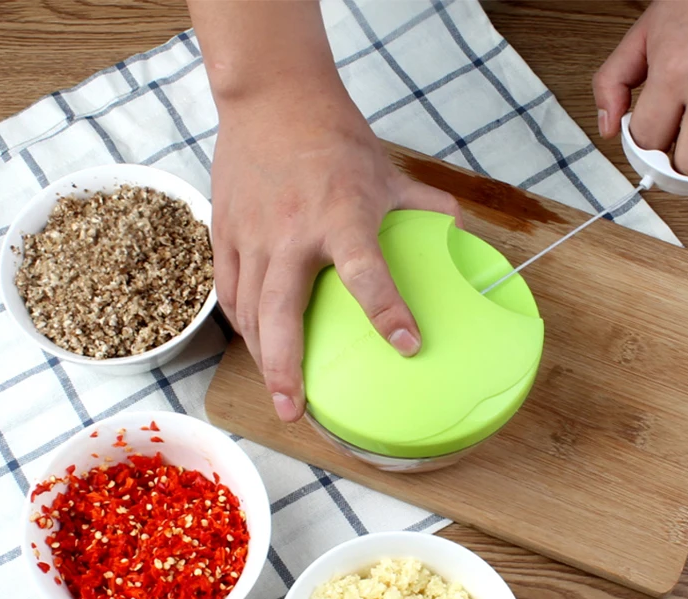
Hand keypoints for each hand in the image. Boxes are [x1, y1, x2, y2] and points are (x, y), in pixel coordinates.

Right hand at [211, 82, 461, 421]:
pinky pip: (228, 290)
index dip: (386, 311)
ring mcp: (252, 235)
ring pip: (247, 310)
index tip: (408, 345)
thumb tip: (461, 232)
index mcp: (341, 215)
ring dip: (261, 357)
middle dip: (284, 369)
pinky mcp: (225, 232)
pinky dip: (242, 323)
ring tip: (278, 393)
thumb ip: (426, 205)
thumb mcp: (387, 171)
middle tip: (295, 410)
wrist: (271, 98)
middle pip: (281, 312)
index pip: (365, 272)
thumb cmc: (332, 136)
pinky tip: (255, 344)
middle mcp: (292, 232)